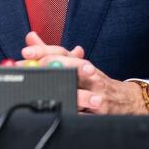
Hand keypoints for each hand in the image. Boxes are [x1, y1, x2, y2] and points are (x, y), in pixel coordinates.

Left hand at [20, 32, 148, 114]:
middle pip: (71, 64)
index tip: (25, 52)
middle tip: (36, 66)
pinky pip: (90, 111)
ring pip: (84, 85)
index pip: (60, 52)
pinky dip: (82, 111)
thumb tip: (30, 38)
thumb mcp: (73, 65)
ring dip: (73, 84)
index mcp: (79, 62)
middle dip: (53, 64)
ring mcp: (98, 90)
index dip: (42, 50)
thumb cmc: (92, 80)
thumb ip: (50, 53)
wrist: (123, 99)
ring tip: (63, 83)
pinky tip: (74, 110)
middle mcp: (89, 73)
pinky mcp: (103, 109)